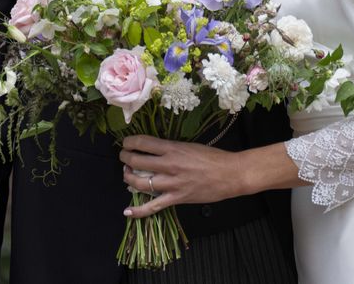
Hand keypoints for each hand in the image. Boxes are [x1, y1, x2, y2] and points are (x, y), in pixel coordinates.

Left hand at [120, 135, 243, 217]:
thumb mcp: (191, 146)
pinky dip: (138, 211)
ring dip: (128, 178)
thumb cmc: (213, 157)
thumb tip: (156, 151)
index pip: (143, 143)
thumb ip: (173, 149)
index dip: (130, 142)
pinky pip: (153, 207)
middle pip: (137, 161)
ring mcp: (172, 183)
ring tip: (126, 174)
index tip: (126, 143)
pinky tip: (127, 212)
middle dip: (125, 158)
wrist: (230, 174)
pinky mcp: (176, 198)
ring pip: (140, 183)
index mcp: (173, 148)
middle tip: (124, 157)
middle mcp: (169, 165)